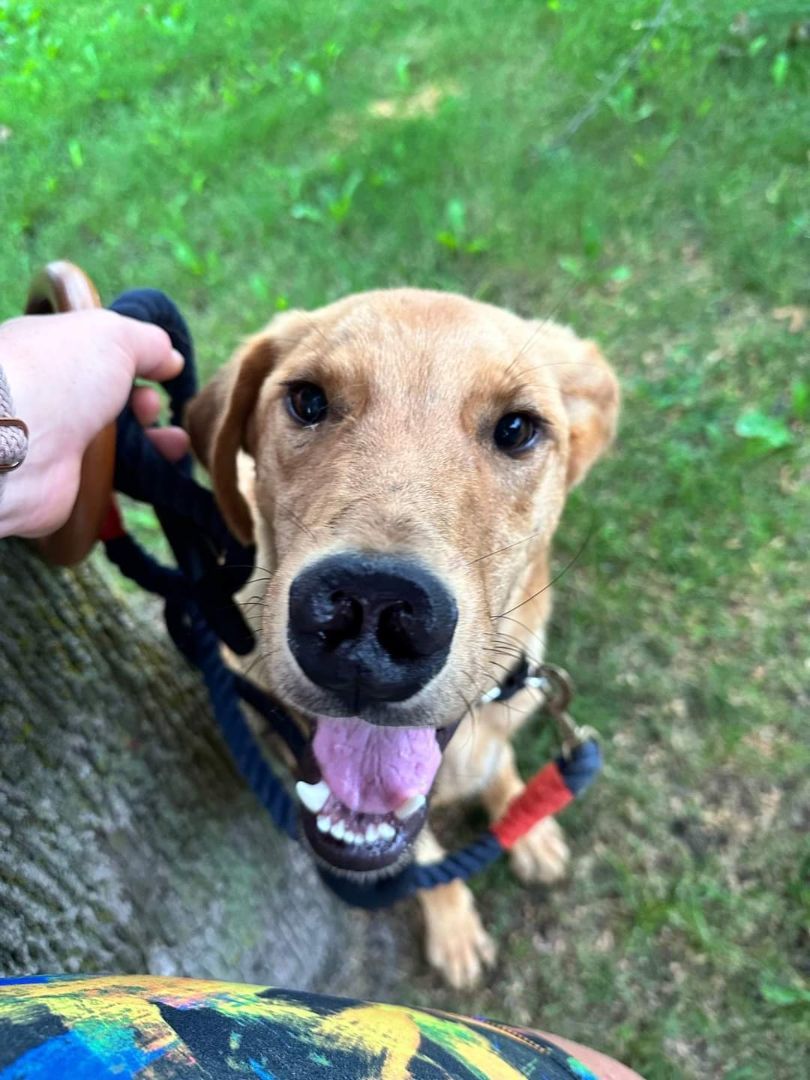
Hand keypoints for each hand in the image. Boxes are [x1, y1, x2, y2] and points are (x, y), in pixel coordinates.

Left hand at [0, 309, 189, 538]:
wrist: (13, 444)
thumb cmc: (58, 375)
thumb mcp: (112, 335)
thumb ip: (147, 341)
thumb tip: (170, 357)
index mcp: (51, 354)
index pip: (98, 356)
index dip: (134, 362)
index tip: (161, 371)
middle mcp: (52, 398)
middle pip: (111, 402)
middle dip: (144, 404)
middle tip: (150, 408)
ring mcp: (58, 444)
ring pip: (116, 445)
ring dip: (152, 443)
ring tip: (175, 444)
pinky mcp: (69, 486)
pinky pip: (114, 483)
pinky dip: (142, 478)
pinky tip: (160, 472)